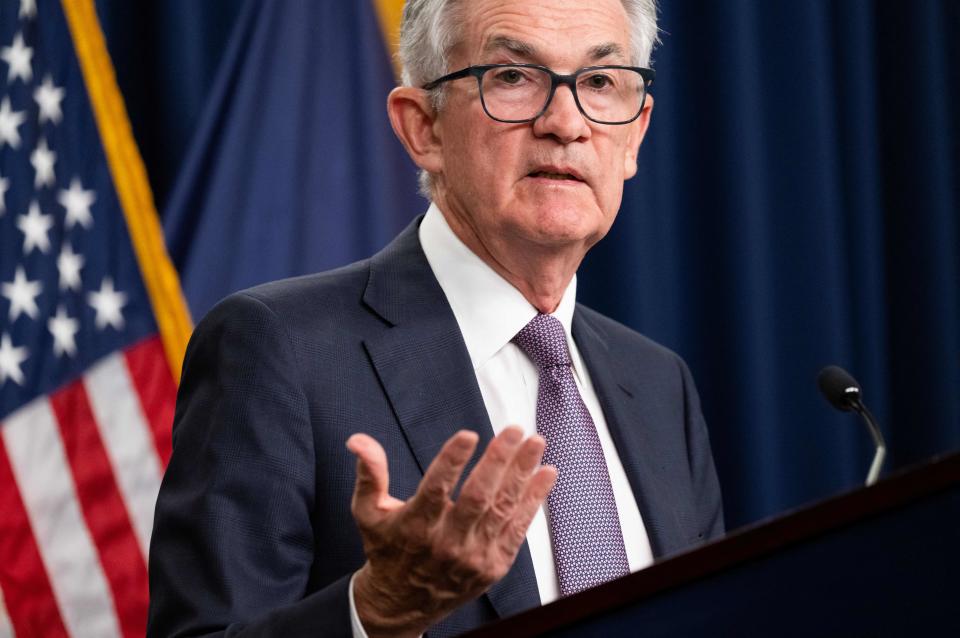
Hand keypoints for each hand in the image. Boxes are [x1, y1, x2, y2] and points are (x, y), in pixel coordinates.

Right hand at [347, 426, 555, 637]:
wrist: (401, 605)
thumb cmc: (386, 550)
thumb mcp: (368, 512)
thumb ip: (369, 474)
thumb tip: (358, 440)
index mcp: (415, 526)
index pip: (436, 489)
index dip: (452, 461)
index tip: (468, 435)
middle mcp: (446, 543)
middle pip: (478, 497)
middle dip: (499, 461)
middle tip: (513, 430)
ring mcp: (474, 556)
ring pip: (502, 508)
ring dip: (522, 473)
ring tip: (536, 442)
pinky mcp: (494, 565)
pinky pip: (518, 529)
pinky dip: (534, 500)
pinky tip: (546, 474)